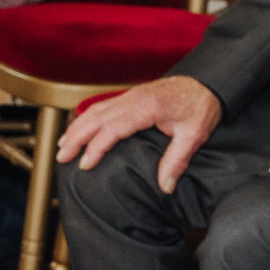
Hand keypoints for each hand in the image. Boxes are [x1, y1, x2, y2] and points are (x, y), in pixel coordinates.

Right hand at [56, 75, 221, 195]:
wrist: (207, 83)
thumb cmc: (201, 106)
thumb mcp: (194, 135)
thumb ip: (177, 161)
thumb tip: (165, 186)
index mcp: (146, 108)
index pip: (112, 128)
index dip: (96, 147)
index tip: (85, 164)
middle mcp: (133, 99)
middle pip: (95, 118)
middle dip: (75, 138)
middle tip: (61, 157)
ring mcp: (129, 96)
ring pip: (94, 110)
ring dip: (76, 128)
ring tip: (61, 146)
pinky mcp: (129, 97)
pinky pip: (101, 107)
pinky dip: (85, 118)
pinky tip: (78, 129)